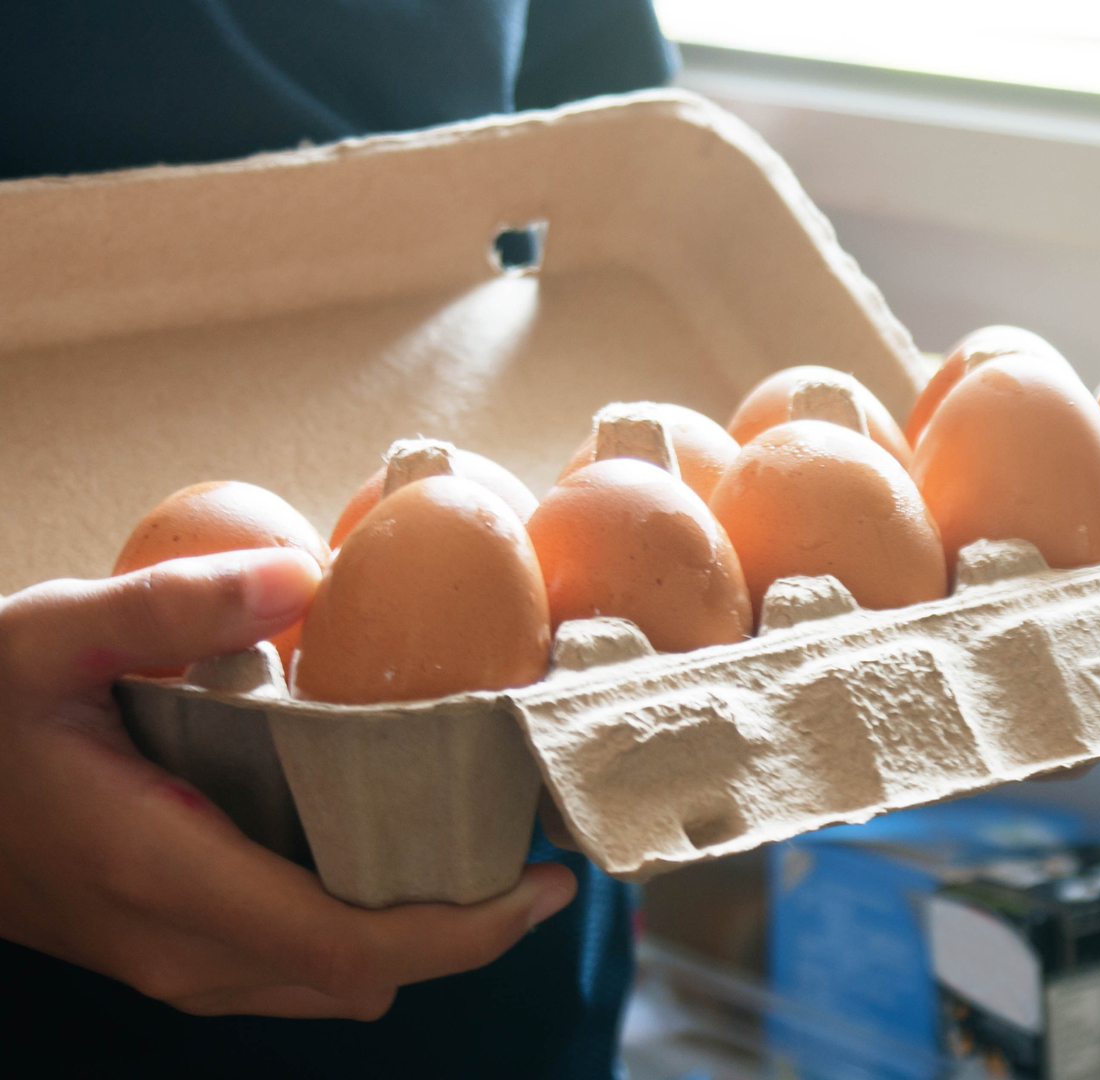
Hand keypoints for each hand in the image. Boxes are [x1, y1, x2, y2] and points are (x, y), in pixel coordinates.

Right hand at [0, 549, 575, 1019]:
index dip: (468, 928)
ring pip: (332, 985)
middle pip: (361, 976)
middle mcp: (180, 947)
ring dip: (417, 933)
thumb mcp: (53, 633)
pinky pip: (294, 971)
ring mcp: (173, 966)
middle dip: (466, 928)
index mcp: (164, 872)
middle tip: (533, 850)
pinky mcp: (172, 956)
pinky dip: (361, 931)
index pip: (349, 943)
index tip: (548, 881)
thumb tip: (309, 572)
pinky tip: (382, 852)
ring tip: (474, 846)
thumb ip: (175, 598)